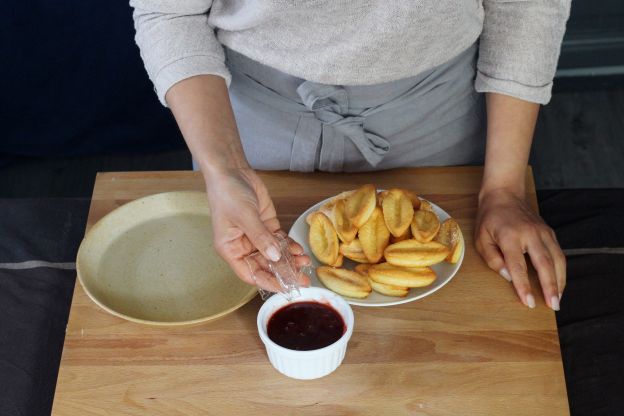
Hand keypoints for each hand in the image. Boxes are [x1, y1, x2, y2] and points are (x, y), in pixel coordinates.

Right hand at [204, 167, 310, 291]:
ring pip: (275, 254)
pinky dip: (289, 245)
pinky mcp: (266, 225)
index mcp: (230, 249)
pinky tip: (300, 250)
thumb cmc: (228, 193)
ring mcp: (256, 236)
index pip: (250, 273)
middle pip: (265, 266)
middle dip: (284, 272)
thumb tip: (275, 257)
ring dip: (290, 259)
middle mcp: (243, 246)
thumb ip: (261, 237)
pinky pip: (279, 240)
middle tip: (303, 278)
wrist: (232, 170)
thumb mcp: (244, 216)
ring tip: (305, 263)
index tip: (285, 288)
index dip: (267, 282)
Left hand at [475, 188, 565, 309]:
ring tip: (558, 300)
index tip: (529, 302)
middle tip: (553, 306)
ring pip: (557, 259)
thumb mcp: (481, 239)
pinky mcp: (550, 232)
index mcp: (510, 236)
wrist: (504, 194)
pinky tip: (558, 283)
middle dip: (551, 287)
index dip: (524, 286)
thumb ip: (493, 259)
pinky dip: (561, 271)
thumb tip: (509, 277)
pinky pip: (559, 254)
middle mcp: (530, 234)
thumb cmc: (489, 219)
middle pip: (545, 264)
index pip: (518, 266)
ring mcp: (543, 232)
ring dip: (560, 281)